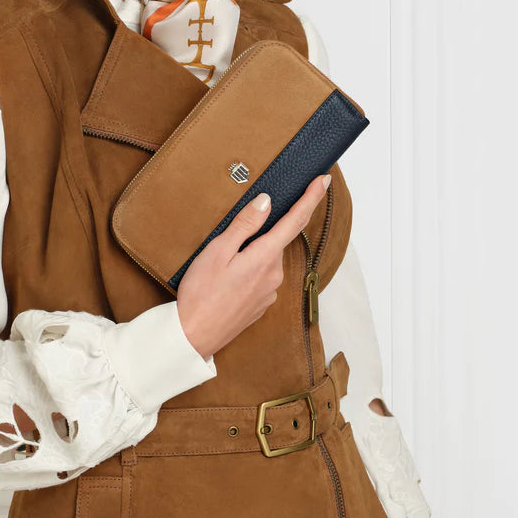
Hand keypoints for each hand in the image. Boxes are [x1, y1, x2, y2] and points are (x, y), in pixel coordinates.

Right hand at [177, 174, 330, 359]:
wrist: (194, 336)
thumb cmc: (200, 293)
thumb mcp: (217, 251)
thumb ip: (244, 225)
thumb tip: (266, 201)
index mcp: (264, 258)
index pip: (295, 221)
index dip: (311, 198)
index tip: (323, 180)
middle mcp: (274, 275)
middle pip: (276, 240)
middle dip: (263, 232)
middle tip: (239, 232)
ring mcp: (269, 292)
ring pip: (267, 259)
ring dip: (253, 253)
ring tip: (222, 263)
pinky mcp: (262, 303)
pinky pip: (261, 276)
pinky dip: (249, 270)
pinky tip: (228, 278)